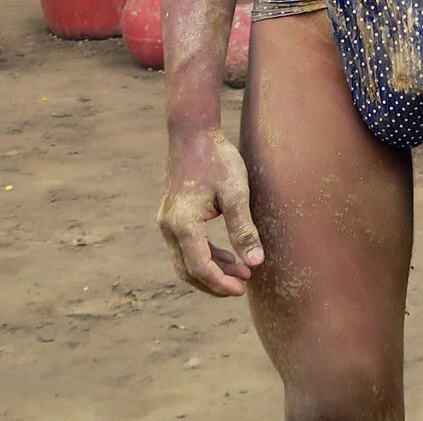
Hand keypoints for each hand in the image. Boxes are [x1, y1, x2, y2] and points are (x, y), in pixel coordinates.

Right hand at [158, 127, 262, 297]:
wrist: (192, 133)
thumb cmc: (217, 159)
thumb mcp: (236, 192)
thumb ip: (244, 229)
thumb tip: (256, 263)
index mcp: (183, 223)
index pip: (199, 267)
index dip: (220, 283)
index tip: (242, 289)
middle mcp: (169, 226)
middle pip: (188, 270)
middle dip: (214, 283)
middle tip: (242, 287)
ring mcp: (167, 222)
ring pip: (185, 260)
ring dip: (211, 270)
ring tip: (242, 273)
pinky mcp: (172, 217)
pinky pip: (186, 246)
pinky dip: (205, 256)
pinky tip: (228, 256)